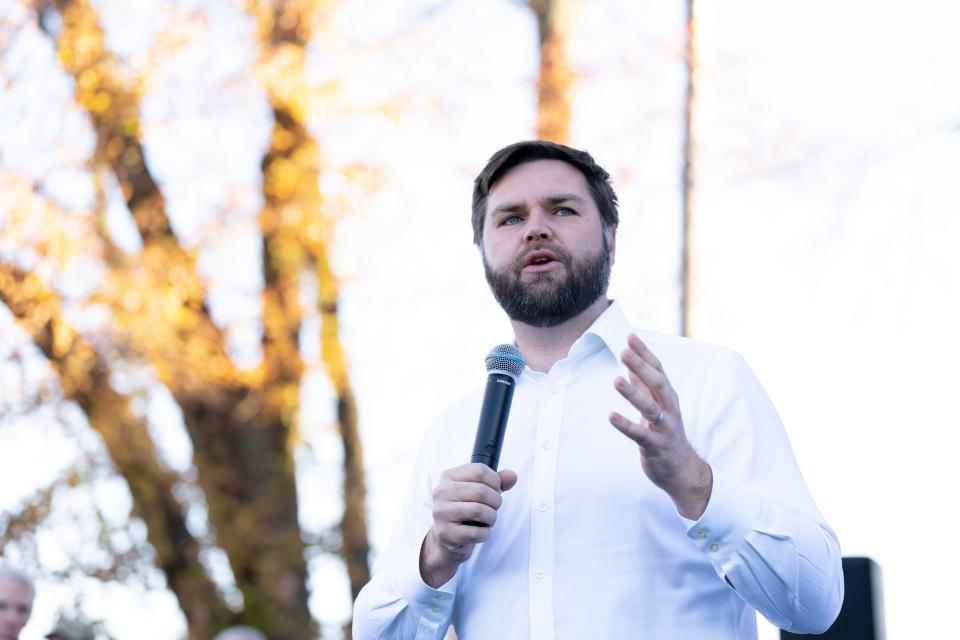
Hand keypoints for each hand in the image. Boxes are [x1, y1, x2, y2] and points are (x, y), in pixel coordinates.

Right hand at [419, 463, 517, 587]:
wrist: (446, 537)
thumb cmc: (464, 509)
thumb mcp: (478, 490)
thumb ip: (497, 481)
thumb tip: (512, 476)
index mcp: (448, 476)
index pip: (480, 471)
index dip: (495, 481)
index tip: (495, 490)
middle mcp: (441, 492)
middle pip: (481, 491)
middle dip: (495, 501)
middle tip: (493, 508)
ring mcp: (442, 512)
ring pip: (479, 510)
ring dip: (491, 517)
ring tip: (488, 519)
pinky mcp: (446, 533)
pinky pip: (476, 532)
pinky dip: (485, 533)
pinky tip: (481, 531)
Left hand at [609, 333, 711, 519]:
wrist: (683, 471)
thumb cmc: (666, 434)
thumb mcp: (656, 405)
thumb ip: (643, 384)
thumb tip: (631, 360)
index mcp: (668, 397)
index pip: (658, 370)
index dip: (645, 353)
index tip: (630, 337)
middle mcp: (669, 409)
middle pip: (657, 384)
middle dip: (641, 367)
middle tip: (624, 351)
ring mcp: (665, 428)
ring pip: (650, 408)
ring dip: (633, 394)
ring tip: (616, 381)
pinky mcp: (657, 446)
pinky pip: (641, 435)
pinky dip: (627, 425)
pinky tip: (611, 417)